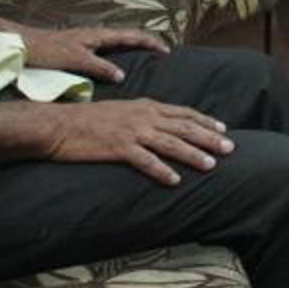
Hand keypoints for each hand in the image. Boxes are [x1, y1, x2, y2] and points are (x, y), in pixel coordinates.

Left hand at [24, 25, 170, 81]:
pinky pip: (107, 49)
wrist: (23, 44)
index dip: (152, 42)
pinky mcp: (80, 47)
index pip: (133, 35)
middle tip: (162, 56)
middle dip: (147, 44)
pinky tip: (116, 66)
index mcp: (100, 35)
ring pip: (118, 42)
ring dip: (134, 49)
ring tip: (146, 61)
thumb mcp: (77, 60)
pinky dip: (119, 54)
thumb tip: (122, 76)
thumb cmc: (48, 50)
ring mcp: (88, 40)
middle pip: (129, 37)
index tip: (168, 52)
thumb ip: (100, 67)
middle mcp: (97, 35)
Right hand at [43, 97, 235, 185]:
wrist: (58, 124)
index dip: (205, 121)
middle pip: (184, 127)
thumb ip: (142, 115)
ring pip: (171, 143)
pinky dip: (162, 171)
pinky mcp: (118, 148)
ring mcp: (132, 132)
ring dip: (193, 155)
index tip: (223, 128)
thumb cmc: (87, 119)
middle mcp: (143, 117)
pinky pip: (145, 161)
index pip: (183, 113)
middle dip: (209, 137)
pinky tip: (175, 180)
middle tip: (231, 147)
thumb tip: (159, 123)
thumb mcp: (121, 110)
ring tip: (212, 165)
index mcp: (145, 106)